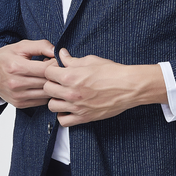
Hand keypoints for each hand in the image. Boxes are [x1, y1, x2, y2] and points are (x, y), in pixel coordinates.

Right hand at [0, 39, 55, 108]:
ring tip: (49, 76)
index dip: (55, 64)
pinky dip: (45, 94)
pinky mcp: (19, 104)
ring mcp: (17, 96)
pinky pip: (41, 101)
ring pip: (46, 94)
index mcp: (17, 67)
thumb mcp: (21, 46)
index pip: (46, 69)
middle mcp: (16, 84)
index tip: (56, 60)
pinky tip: (42, 85)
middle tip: (56, 69)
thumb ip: (41, 46)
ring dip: (52, 85)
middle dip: (55, 75)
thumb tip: (57, 52)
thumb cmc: (5, 57)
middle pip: (47, 82)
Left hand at [43, 49, 166, 126]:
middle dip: (52, 84)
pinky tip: (68, 109)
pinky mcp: (84, 117)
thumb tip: (61, 54)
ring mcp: (76, 106)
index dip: (52, 70)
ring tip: (64, 96)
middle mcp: (71, 92)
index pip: (47, 73)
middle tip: (60, 83)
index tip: (57, 71)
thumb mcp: (90, 61)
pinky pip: (63, 121)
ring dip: (56, 100)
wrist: (128, 87)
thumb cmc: (112, 72)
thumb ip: (72, 60)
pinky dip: (63, 116)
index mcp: (71, 76)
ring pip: (52, 106)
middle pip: (47, 89)